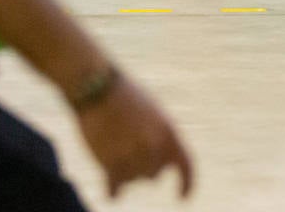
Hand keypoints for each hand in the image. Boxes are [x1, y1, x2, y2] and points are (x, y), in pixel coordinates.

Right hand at [76, 75, 192, 198]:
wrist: (97, 87)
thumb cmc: (125, 96)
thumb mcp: (152, 113)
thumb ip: (159, 139)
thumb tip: (159, 166)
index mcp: (169, 132)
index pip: (186, 166)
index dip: (187, 184)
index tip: (183, 198)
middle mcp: (155, 147)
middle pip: (154, 174)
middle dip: (144, 165)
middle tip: (127, 146)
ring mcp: (134, 157)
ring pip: (134, 179)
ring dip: (125, 169)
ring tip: (113, 145)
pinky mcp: (111, 165)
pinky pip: (115, 189)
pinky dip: (113, 191)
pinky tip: (112, 193)